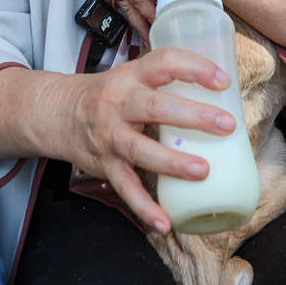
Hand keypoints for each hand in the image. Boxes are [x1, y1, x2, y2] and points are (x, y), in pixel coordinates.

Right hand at [66, 49, 235, 232]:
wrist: (58, 113)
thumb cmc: (109, 94)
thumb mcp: (132, 75)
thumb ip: (167, 81)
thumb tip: (223, 92)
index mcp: (132, 76)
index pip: (164, 62)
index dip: (195, 68)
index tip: (223, 81)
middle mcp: (118, 104)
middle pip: (156, 107)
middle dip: (193, 116)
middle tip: (227, 126)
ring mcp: (110, 136)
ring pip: (140, 149)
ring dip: (172, 162)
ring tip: (203, 171)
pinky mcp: (105, 165)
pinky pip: (126, 188)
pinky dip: (145, 207)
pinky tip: (165, 222)